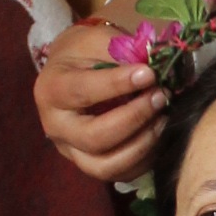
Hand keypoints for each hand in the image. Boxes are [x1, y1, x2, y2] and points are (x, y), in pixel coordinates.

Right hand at [35, 18, 167, 185]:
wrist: (75, 69)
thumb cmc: (88, 52)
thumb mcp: (98, 40)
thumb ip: (122, 54)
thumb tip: (157, 71)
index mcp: (51, 89)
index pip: (82, 91)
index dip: (117, 84)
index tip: (149, 74)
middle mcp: (56, 126)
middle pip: (93, 138)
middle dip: (133, 119)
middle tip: (160, 97)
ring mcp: (71, 151)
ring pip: (104, 166)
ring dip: (142, 144)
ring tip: (163, 117)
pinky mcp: (90, 164)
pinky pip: (120, 174)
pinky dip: (145, 159)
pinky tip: (160, 135)